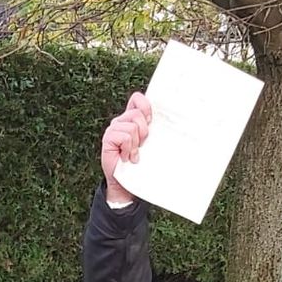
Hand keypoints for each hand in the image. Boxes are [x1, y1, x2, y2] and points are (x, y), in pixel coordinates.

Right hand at [100, 92, 150, 206]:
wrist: (126, 182)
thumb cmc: (139, 163)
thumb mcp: (150, 143)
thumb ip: (154, 129)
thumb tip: (173, 121)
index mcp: (131, 119)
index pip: (137, 99)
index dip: (145, 106)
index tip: (151, 122)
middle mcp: (121, 121)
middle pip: (137, 114)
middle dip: (144, 132)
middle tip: (141, 145)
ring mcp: (113, 129)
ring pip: (132, 127)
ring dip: (136, 144)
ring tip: (133, 153)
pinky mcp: (108, 138)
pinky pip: (125, 137)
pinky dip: (129, 149)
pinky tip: (126, 157)